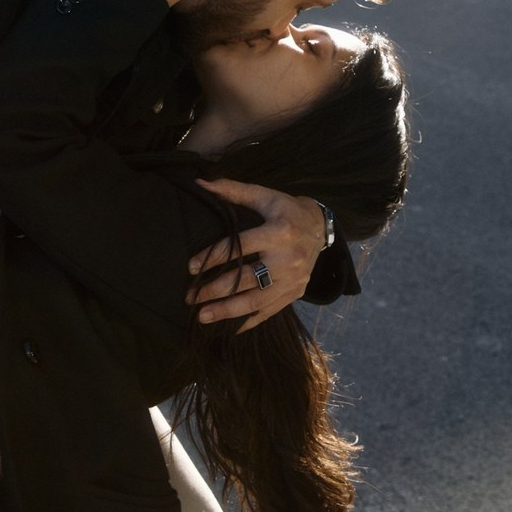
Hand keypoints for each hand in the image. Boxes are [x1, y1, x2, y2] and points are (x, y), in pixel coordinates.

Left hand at [187, 179, 326, 332]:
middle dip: (215, 290)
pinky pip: (270, 311)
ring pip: (256, 300)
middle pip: (246, 278)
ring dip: (228, 311)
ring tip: (203, 317)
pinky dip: (250, 321)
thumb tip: (202, 183)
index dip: (213, 258)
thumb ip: (233, 190)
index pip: (240, 247)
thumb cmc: (286, 209)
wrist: (320, 227)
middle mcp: (287, 258)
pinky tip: (231, 328)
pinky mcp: (296, 292)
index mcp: (278, 232)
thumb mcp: (264, 195)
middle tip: (190, 298)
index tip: (191, 268)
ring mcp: (293, 279)